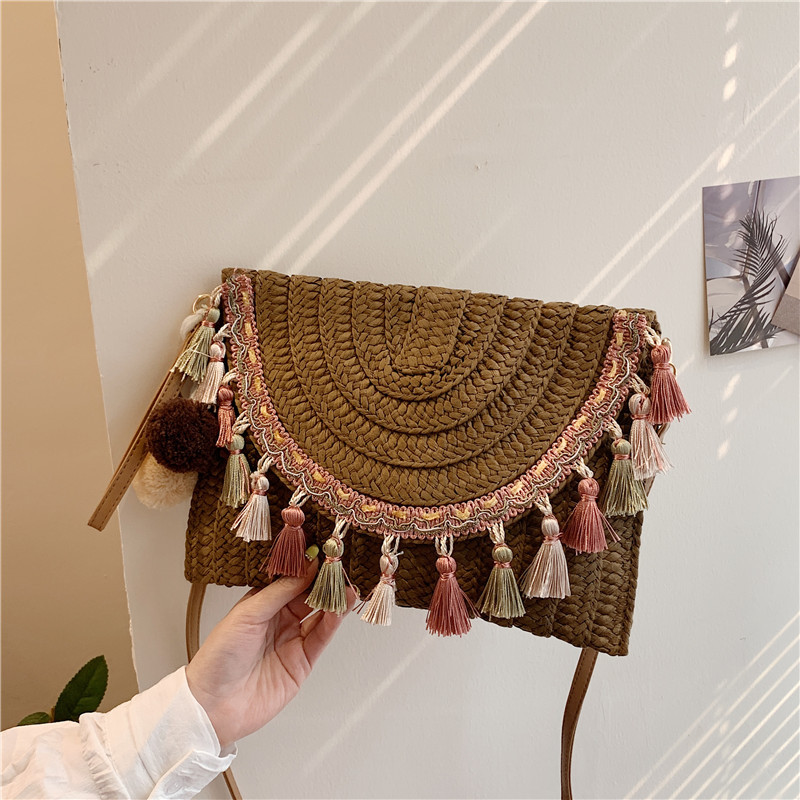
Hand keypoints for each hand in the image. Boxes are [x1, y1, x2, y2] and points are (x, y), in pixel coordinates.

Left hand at [186, 556, 354, 748]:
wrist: (213, 706)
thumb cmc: (218, 658)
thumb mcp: (247, 614)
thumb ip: (280, 591)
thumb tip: (306, 567)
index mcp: (262, 604)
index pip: (291, 580)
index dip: (307, 568)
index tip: (323, 554)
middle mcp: (279, 620)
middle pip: (309, 596)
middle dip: (325, 582)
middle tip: (340, 567)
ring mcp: (292, 640)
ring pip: (320, 615)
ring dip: (334, 601)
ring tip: (347, 587)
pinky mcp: (302, 662)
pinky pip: (322, 638)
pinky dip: (333, 623)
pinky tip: (340, 609)